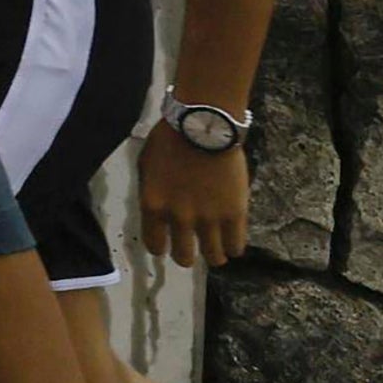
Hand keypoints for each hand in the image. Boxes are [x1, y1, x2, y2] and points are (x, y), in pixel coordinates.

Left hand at [140, 131, 249, 270]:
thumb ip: (152, 192)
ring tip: (218, 253)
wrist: (203, 125)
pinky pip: (236, 244)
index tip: (167, 245)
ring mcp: (209, 218)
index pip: (154, 244)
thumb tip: (157, 210)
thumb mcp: (146, 166)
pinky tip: (233, 243)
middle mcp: (179, 219)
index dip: (161, 247)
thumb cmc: (170, 139)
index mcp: (153, 206)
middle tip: (193, 250)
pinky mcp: (234, 213)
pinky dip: (234, 248)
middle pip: (184, 257)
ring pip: (213, 256)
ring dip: (214, 256)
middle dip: (187, 256)